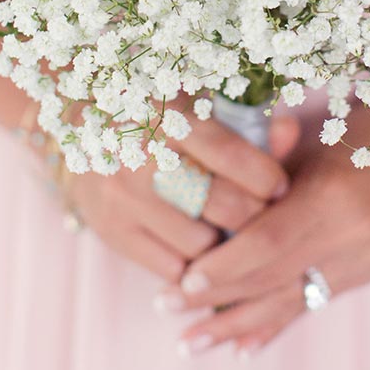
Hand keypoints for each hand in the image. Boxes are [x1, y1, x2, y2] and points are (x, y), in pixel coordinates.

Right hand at [57, 97, 299, 285]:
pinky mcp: (110, 230)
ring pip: (200, 243)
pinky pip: (170, 267)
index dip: (266, 177)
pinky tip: (195, 240)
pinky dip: (192, 261)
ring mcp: (122, 198)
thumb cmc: (154, 111)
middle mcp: (141, 157)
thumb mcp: (197, 102)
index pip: (230, 155)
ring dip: (222, 240)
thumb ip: (246, 120)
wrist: (79, 123)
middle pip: (222, 205)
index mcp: (168, 115)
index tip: (279, 185)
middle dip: (253, 214)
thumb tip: (290, 133)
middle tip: (258, 210)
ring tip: (225, 225)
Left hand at [154, 107, 369, 354]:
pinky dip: (274, 326)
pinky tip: (240, 349)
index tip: (181, 281)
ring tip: (190, 342)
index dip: (224, 265)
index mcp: (333, 196)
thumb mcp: (305, 142)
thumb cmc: (348, 130)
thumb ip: (260, 170)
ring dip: (236, 325)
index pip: (269, 242)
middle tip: (166, 308)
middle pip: (274, 278)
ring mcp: (365, 261)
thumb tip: (201, 186)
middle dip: (216, 299)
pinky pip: (312, 305)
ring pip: (290, 302)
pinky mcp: (366, 274)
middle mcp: (353, 236)